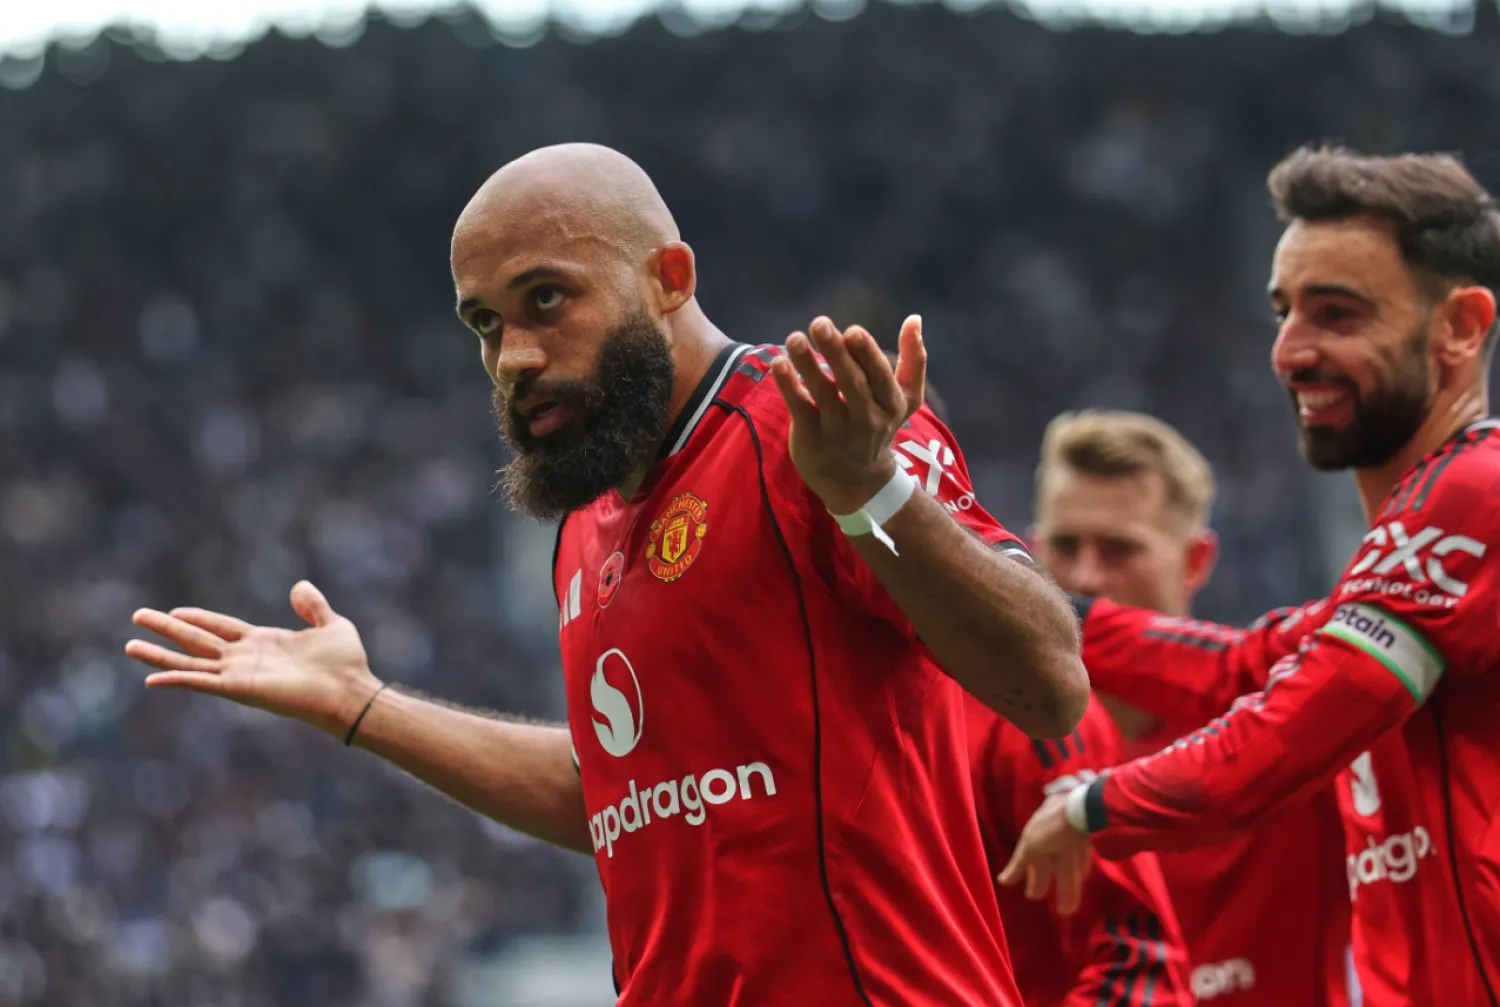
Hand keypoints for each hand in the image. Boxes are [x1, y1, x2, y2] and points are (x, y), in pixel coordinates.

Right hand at [124, 581, 382, 740]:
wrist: (351, 690)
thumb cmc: (346, 663)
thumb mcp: (331, 624)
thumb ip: (313, 606)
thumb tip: (299, 586)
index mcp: (264, 642)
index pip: (222, 628)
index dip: (199, 619)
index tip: (175, 612)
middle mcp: (247, 658)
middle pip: (198, 640)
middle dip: (167, 629)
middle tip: (138, 617)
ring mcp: (240, 674)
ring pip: (190, 661)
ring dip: (160, 654)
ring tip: (129, 645)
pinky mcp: (240, 688)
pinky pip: (201, 682)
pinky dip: (177, 679)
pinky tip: (151, 678)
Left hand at [770, 315, 925, 515]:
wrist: (858, 482)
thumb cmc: (880, 426)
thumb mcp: (905, 399)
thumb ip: (914, 360)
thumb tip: (915, 318)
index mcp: (891, 404)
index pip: (881, 377)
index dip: (867, 354)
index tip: (852, 331)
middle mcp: (866, 419)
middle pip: (851, 383)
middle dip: (836, 352)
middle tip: (820, 323)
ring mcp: (837, 431)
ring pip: (823, 394)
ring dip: (808, 364)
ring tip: (794, 338)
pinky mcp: (811, 440)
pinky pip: (800, 410)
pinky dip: (789, 387)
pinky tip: (779, 364)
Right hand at [997, 792, 1093, 915]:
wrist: (1087, 808)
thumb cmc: (1053, 826)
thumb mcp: (1031, 844)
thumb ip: (1020, 864)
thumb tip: (1002, 881)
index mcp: (1035, 830)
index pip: (1027, 854)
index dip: (1022, 870)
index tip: (1021, 887)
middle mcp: (1052, 831)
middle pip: (1046, 861)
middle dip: (1043, 881)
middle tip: (1038, 898)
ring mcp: (1071, 833)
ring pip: (1066, 863)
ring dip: (1066, 886)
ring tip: (1067, 909)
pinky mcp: (1091, 836)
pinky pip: (1081, 856)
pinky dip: (1080, 869)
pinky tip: (1082, 880)